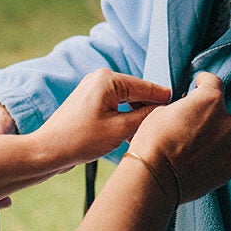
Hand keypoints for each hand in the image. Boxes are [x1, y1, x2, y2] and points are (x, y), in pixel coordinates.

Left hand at [31, 68, 172, 165]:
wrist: (48, 151)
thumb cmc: (80, 139)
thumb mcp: (120, 129)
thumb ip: (145, 116)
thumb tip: (164, 109)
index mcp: (109, 79)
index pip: (146, 87)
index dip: (164, 99)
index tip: (183, 108)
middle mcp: (101, 78)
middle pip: (137, 93)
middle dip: (149, 110)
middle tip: (166, 127)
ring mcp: (93, 89)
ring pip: (127, 101)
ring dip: (137, 117)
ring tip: (148, 134)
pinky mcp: (89, 102)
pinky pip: (115, 106)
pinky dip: (124, 118)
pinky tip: (131, 135)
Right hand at [128, 72, 230, 203]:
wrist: (154, 178)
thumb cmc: (153, 142)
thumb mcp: (163, 111)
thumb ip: (185, 107)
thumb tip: (188, 112)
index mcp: (211, 100)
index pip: (214, 83)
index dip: (204, 83)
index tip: (199, 87)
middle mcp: (228, 121)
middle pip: (226, 113)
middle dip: (212, 116)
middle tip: (194, 125)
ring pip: (230, 136)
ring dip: (217, 137)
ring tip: (196, 146)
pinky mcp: (230, 169)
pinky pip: (226, 157)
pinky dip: (216, 157)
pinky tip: (198, 161)